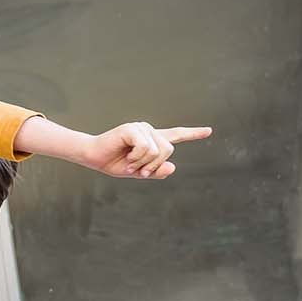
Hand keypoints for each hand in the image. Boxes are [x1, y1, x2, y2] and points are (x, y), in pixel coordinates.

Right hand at [79, 123, 211, 178]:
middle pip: (168, 150)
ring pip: (157, 150)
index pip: (176, 135)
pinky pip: (146, 148)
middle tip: (139, 171)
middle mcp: (149, 131)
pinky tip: (126, 156)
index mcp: (152, 140)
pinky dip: (137, 158)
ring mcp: (141, 128)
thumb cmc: (113, 163)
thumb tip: (172, 167)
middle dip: (154, 165)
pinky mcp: (132, 128)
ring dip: (143, 163)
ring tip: (130, 163)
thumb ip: (156, 171)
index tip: (208, 131)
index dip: (193, 134)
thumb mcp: (138, 172)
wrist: (93, 157)